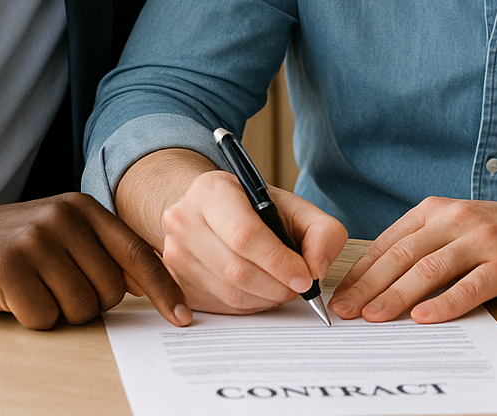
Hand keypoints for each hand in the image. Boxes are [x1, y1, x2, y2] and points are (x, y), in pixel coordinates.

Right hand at [0, 192, 189, 329]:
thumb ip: (103, 251)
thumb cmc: (12, 244)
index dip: (164, 289)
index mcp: (84, 208)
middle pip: (110, 291)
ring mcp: (35, 240)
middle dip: (88, 302)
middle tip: (56, 287)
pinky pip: (44, 318)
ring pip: (79, 309)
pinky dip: (31, 318)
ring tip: (33, 288)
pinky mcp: (8, 268)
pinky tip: (12, 296)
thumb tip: (153, 284)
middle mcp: (63, 218)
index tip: (183, 317)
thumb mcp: (62, 232)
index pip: (138, 254)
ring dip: (58, 312)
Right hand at [152, 168, 346, 314]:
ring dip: (265, 298)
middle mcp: (184, 220)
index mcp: (212, 191)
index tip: (304, 278)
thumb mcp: (295, 207)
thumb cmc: (256, 209)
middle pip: (236, 270)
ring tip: (282, 286)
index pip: (244, 235)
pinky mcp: (176, 281)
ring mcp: (174, 253)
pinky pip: (220, 305)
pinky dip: (249, 305)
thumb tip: (316, 270)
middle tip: (298, 287)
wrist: (211, 211)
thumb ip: (322, 232)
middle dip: (277, 286)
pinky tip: (260, 290)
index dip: (279, 262)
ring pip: (229, 292)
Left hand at [329, 196, 496, 324]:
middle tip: (345, 311)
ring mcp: (483, 241)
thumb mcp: (457, 226)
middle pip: (403, 256)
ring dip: (397, 295)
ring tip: (374, 317)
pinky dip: (446, 303)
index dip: (361, 271)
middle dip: (369, 286)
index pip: (389, 243)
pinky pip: (471, 286)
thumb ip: (423, 245)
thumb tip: (376, 281)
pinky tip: (425, 318)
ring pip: (431, 269)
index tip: (339, 295)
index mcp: (436, 211)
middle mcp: (456, 221)